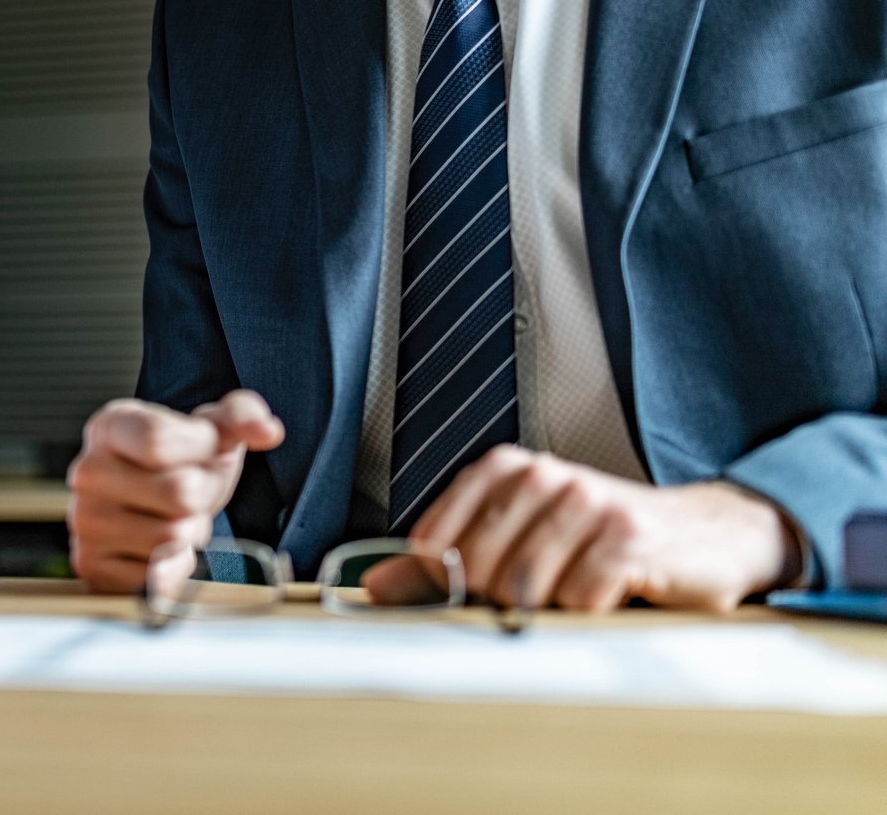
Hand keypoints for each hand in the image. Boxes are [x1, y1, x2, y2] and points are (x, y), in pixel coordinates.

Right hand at [66, 391, 284, 593]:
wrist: (150, 504)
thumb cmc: (181, 464)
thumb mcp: (210, 430)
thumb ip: (242, 416)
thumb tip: (266, 430)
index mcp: (109, 427)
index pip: (158, 441)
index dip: (201, 449)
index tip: (206, 448)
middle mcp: (87, 472)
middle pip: (177, 492)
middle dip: (203, 497)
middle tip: (193, 493)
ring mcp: (84, 521)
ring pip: (171, 538)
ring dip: (190, 534)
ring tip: (175, 518)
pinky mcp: (91, 565)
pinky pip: (156, 577)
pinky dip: (172, 569)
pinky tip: (161, 548)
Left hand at [365, 446, 801, 612]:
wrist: (707, 536)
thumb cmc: (602, 542)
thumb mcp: (521, 541)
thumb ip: (449, 562)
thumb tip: (375, 586)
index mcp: (507, 470)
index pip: (438, 539)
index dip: (443, 581)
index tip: (461, 598)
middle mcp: (545, 476)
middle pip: (479, 567)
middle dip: (497, 601)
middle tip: (535, 601)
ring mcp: (589, 504)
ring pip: (525, 586)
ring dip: (545, 609)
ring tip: (572, 596)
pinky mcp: (628, 540)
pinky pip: (578, 598)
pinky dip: (585, 612)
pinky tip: (607, 597)